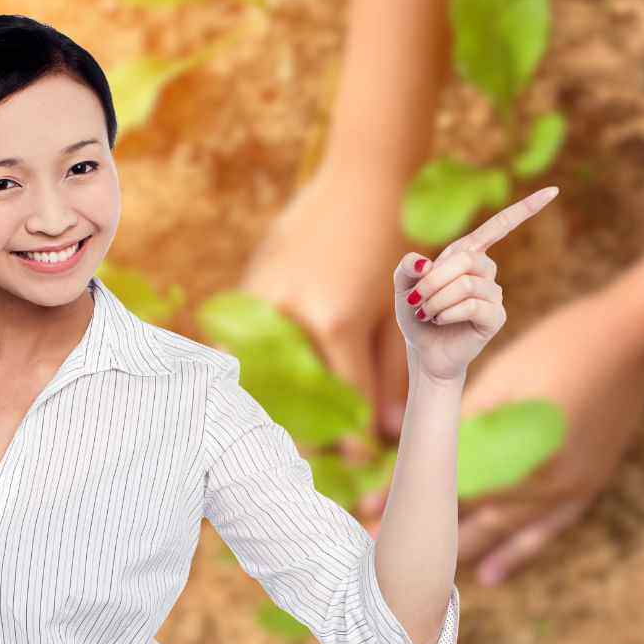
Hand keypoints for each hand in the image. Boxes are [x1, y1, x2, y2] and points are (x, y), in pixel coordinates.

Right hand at [239, 162, 411, 455]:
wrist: (364, 180)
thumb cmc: (393, 246)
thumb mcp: (397, 313)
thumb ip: (389, 376)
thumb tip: (384, 431)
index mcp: (335, 324)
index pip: (344, 404)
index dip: (356, 442)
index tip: (362, 462)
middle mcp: (291, 316)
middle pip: (296, 400)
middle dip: (313, 434)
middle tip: (327, 453)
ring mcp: (262, 300)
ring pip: (263, 375)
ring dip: (282, 404)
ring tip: (301, 424)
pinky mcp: (247, 286)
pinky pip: (246, 341)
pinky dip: (261, 366)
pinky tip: (277, 380)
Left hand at [364, 286, 643, 586]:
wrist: (637, 337)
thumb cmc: (559, 346)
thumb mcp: (500, 381)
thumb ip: (462, 424)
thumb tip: (418, 450)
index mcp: (512, 455)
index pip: (443, 487)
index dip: (402, 499)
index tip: (367, 512)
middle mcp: (538, 485)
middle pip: (467, 519)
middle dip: (423, 535)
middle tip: (380, 553)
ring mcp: (566, 491)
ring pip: (499, 534)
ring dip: (458, 549)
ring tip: (419, 574)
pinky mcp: (585, 487)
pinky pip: (544, 533)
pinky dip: (514, 555)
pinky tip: (487, 577)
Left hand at [393, 188, 558, 382]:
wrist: (425, 352)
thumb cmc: (417, 315)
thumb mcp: (403, 286)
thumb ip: (406, 268)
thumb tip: (423, 261)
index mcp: (467, 254)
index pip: (499, 227)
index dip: (524, 209)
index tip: (553, 190)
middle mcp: (485, 270)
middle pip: (465, 260)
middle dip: (433, 280)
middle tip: (416, 299)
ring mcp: (494, 294)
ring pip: (466, 284)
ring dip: (437, 300)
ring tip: (428, 313)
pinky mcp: (496, 316)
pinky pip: (472, 305)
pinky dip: (448, 312)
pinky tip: (440, 320)